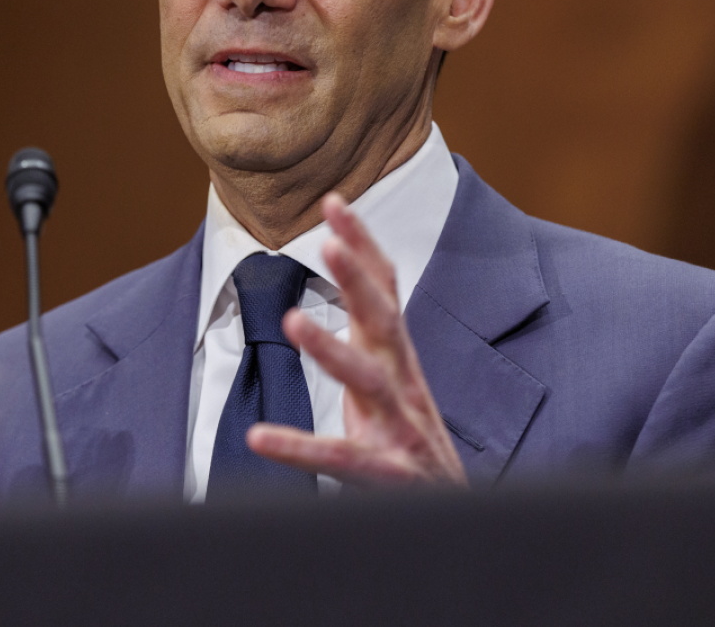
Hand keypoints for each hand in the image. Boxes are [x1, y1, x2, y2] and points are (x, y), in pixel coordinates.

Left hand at [247, 194, 466, 487]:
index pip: (385, 289)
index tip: (334, 201)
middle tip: (331, 242)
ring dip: (332, 349)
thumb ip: (368, 332)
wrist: (454, 512)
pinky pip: (341, 459)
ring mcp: (401, 427)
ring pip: (369, 381)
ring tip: (293, 321)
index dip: (362, 245)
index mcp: (397, 356)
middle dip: (359, 278)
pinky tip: (260, 438)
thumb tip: (348, 277)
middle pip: (385, 320)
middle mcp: (403, 381)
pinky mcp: (390, 474)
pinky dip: (300, 448)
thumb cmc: (410, 442)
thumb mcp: (392, 377)